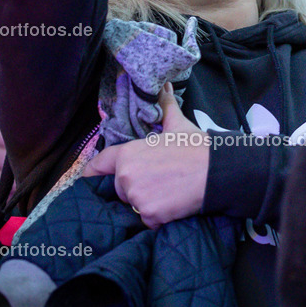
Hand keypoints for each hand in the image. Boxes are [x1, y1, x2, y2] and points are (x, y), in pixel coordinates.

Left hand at [83, 82, 208, 227]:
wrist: (217, 170)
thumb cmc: (196, 147)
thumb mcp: (177, 124)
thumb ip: (165, 106)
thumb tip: (166, 85)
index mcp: (127, 154)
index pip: (99, 165)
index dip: (93, 172)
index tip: (88, 178)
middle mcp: (126, 176)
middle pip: (120, 190)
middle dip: (136, 188)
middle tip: (160, 181)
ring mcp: (137, 197)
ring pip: (134, 205)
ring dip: (148, 203)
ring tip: (169, 192)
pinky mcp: (150, 214)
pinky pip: (148, 221)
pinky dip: (158, 218)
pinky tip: (173, 204)